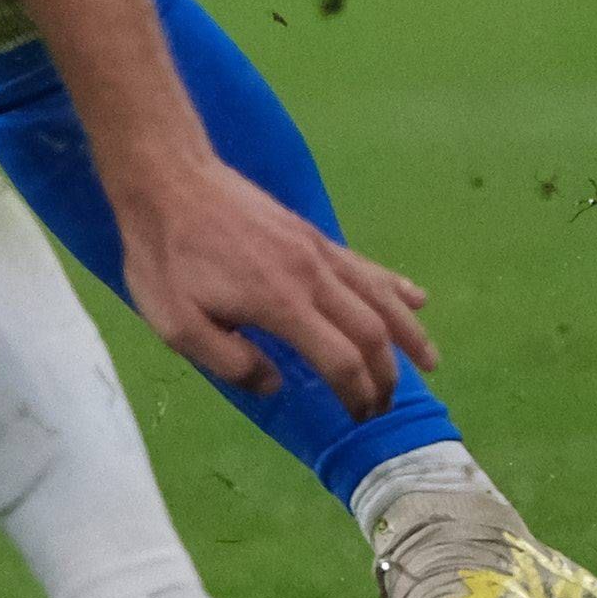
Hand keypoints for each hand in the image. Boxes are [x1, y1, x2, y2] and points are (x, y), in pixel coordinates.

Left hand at [106, 154, 436, 413]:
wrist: (170, 179)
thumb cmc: (165, 256)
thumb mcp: (176, 325)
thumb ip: (228, 362)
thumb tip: (276, 383)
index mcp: (281, 304)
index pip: (341, 359)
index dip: (357, 394)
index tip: (360, 418)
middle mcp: (312, 276)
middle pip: (371, 332)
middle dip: (386, 375)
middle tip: (385, 406)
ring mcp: (317, 251)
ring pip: (380, 296)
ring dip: (408, 333)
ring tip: (431, 361)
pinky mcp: (311, 235)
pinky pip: (365, 266)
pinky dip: (395, 287)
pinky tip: (416, 297)